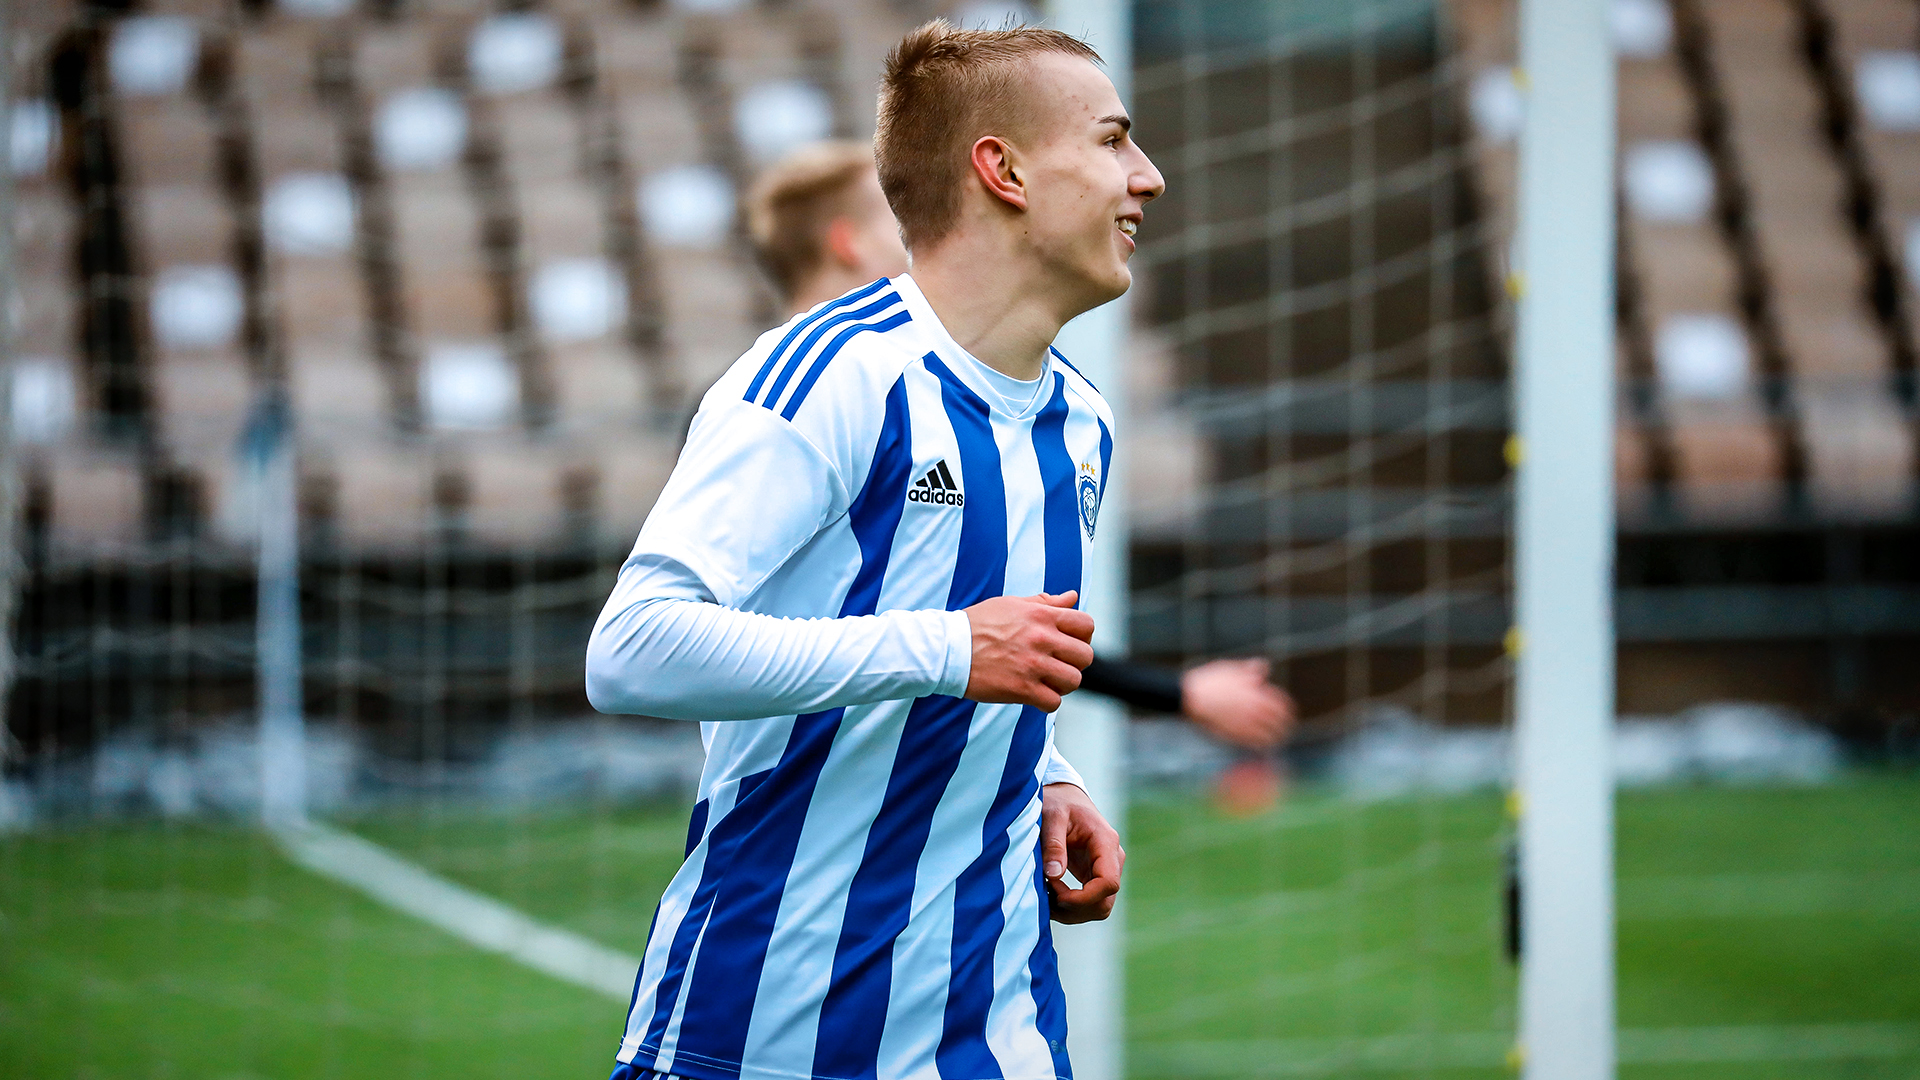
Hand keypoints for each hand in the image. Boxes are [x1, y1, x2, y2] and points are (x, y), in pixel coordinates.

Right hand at [963, 591, 1094, 710]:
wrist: (947, 649)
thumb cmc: (977, 625)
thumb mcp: (1011, 604)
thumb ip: (1045, 602)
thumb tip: (1071, 597)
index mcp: (1041, 615)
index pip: (1086, 625)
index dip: (1083, 636)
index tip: (1069, 643)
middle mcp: (1041, 639)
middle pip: (1085, 656)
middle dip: (1075, 662)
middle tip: (1058, 664)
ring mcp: (1033, 665)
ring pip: (1073, 681)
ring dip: (1063, 683)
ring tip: (1046, 681)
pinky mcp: (1022, 689)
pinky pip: (1054, 702)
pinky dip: (1047, 701)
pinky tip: (1034, 694)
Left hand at [1040, 781, 1122, 922]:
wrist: (1065, 798)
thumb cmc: (1059, 803)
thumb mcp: (1052, 816)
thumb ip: (1053, 844)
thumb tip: (1054, 874)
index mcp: (1106, 842)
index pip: (1109, 883)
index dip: (1084, 898)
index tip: (1056, 894)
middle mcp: (1112, 860)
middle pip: (1104, 902)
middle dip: (1074, 908)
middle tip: (1046, 894)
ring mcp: (1106, 871)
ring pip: (1098, 908)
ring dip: (1071, 912)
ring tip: (1045, 896)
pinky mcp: (1095, 878)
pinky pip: (1090, 904)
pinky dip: (1070, 909)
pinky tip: (1050, 896)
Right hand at [1182, 658, 1295, 748]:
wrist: (1191, 697)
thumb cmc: (1210, 680)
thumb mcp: (1232, 669)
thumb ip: (1251, 669)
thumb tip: (1265, 667)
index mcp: (1257, 692)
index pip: (1282, 703)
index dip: (1288, 708)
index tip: (1289, 712)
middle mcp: (1256, 709)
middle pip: (1280, 721)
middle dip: (1286, 724)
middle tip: (1287, 727)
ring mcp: (1247, 724)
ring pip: (1270, 735)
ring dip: (1277, 737)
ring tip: (1278, 739)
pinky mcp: (1236, 735)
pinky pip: (1256, 744)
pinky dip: (1262, 745)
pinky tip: (1263, 745)